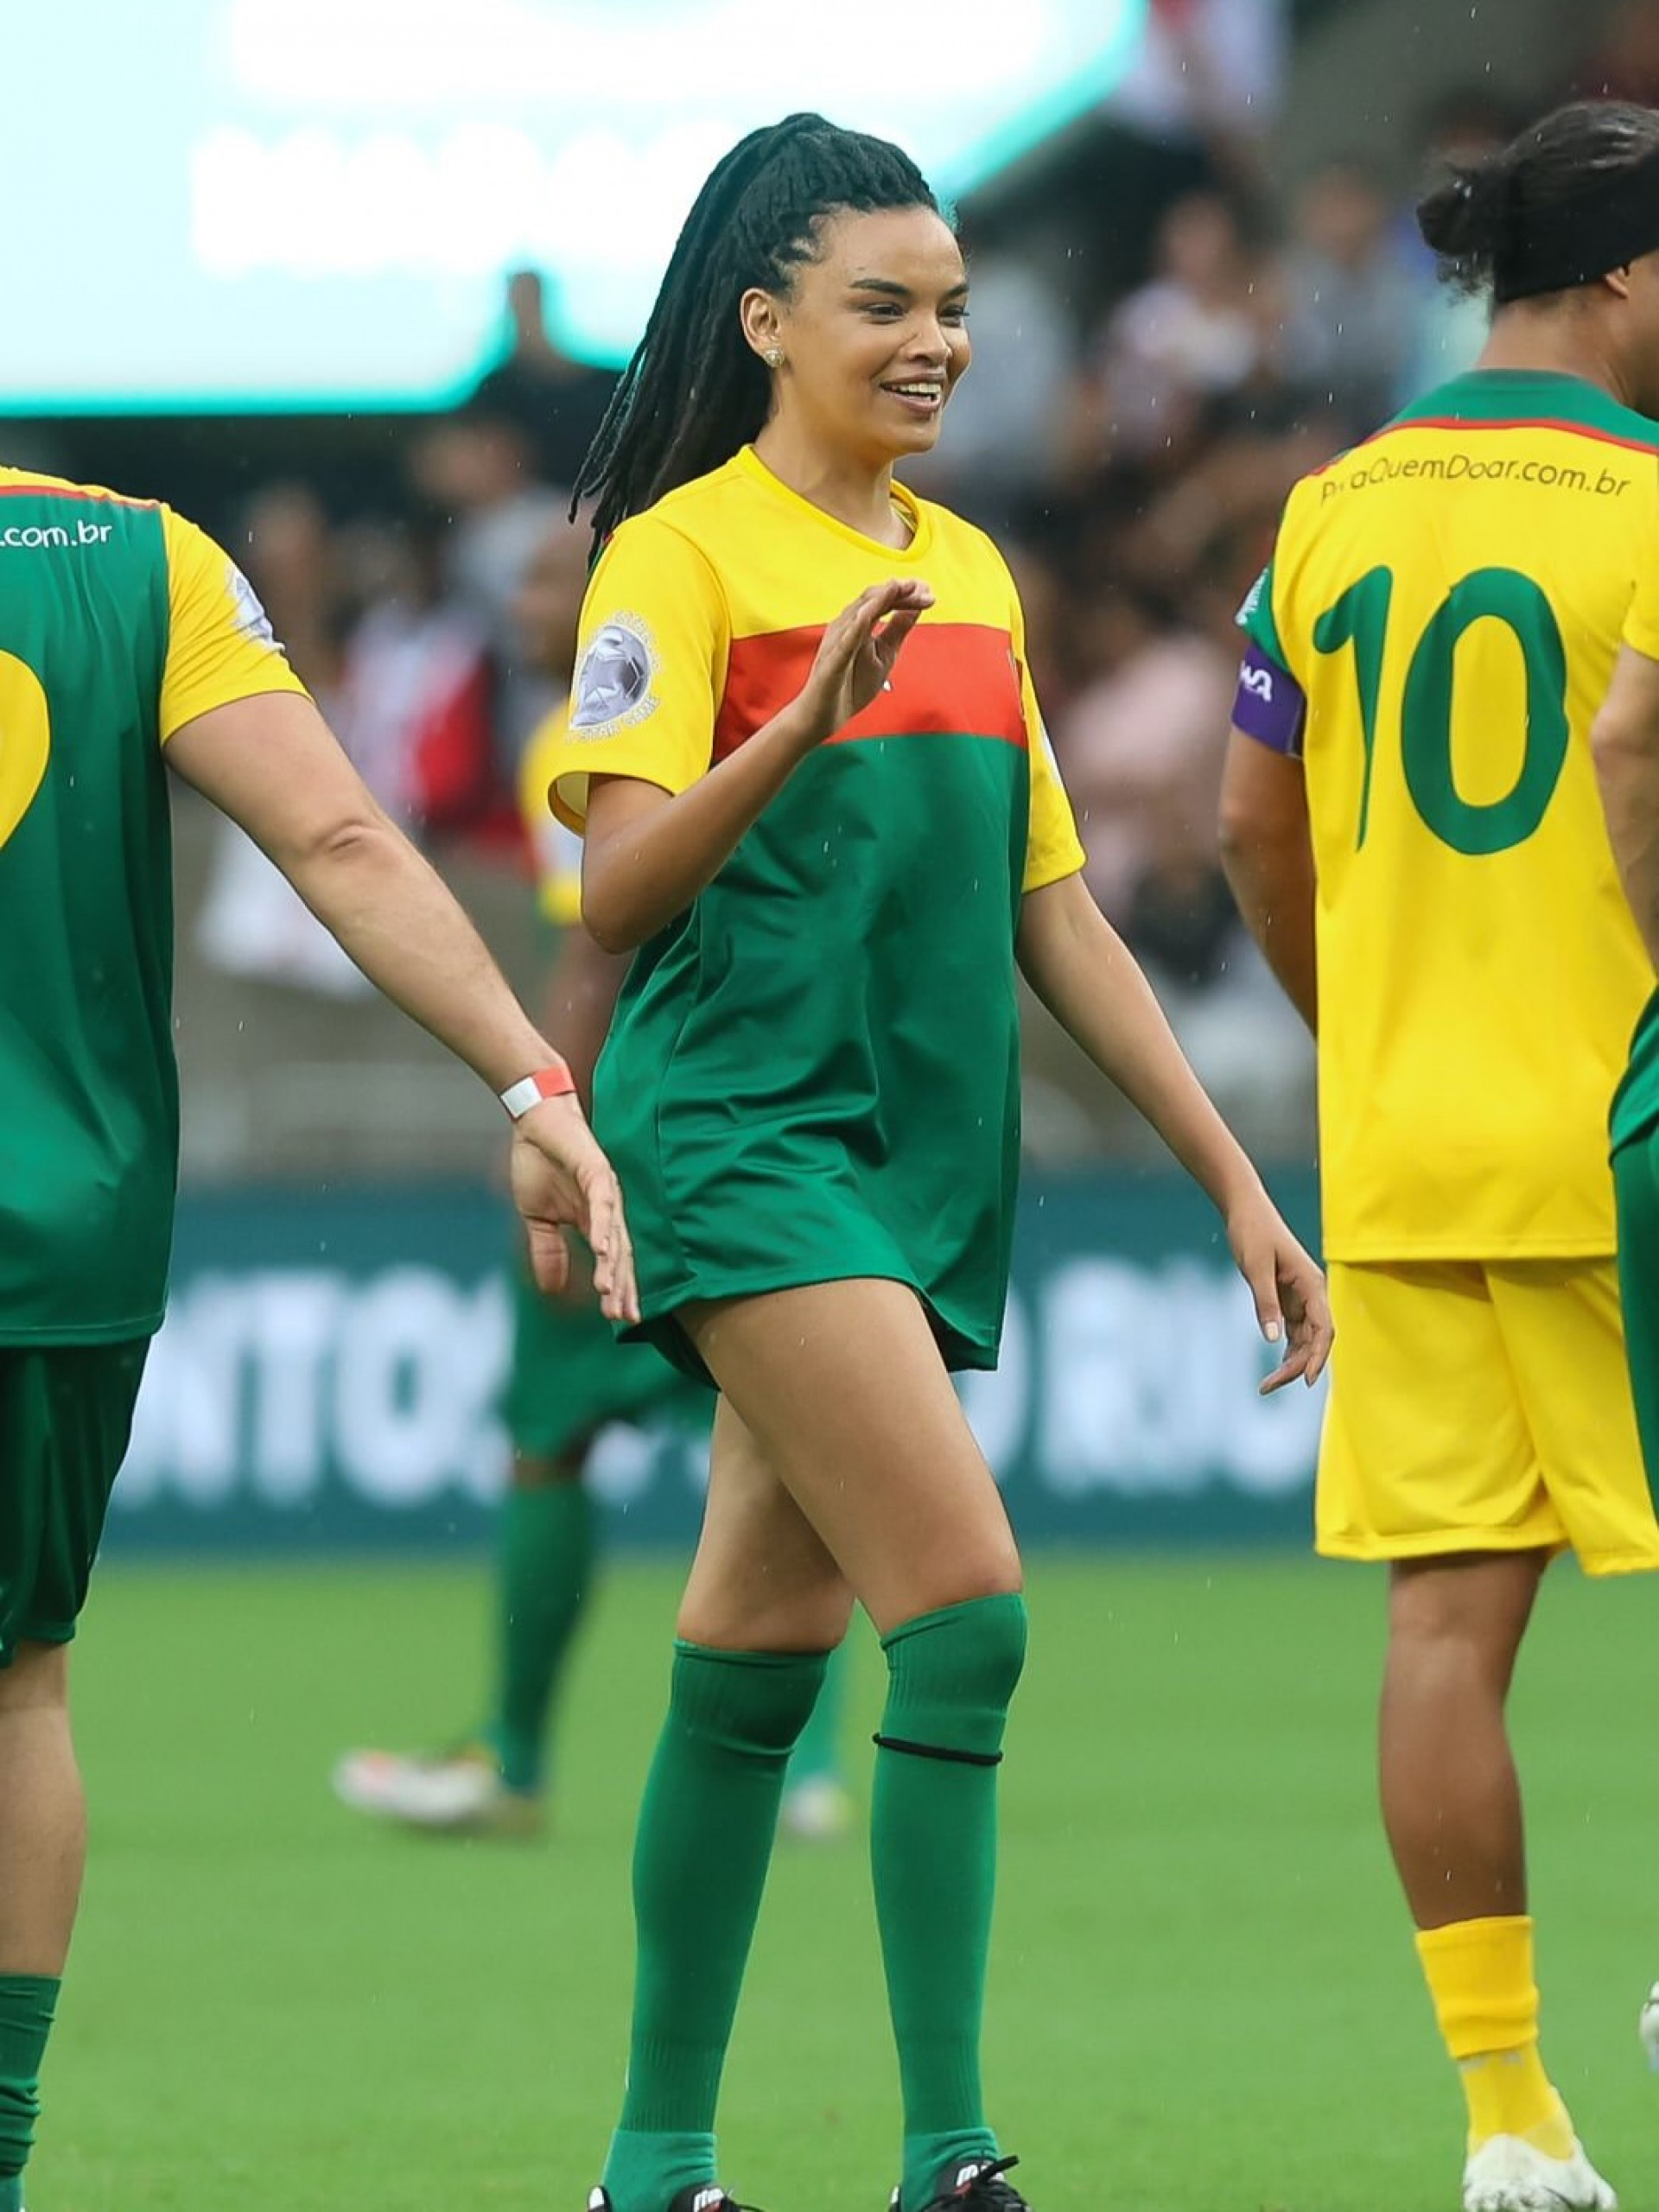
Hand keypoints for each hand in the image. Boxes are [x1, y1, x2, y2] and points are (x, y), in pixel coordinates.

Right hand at [509, 1095, 638, 1324]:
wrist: (534, 1121)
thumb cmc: (539, 1163)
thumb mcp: (538, 1218)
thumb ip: (548, 1250)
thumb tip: (552, 1289)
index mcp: (595, 1221)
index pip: (612, 1262)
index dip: (617, 1289)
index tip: (620, 1320)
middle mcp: (607, 1210)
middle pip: (622, 1255)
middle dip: (623, 1287)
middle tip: (625, 1317)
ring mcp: (605, 1191)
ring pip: (615, 1234)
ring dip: (613, 1264)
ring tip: (610, 1293)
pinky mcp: (597, 1171)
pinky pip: (602, 1203)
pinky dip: (603, 1227)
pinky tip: (602, 1250)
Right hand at [787, 578, 935, 747]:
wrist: (825, 716)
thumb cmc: (852, 685)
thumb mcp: (885, 653)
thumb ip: (898, 629)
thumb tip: (915, 608)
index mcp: (859, 624)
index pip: (884, 601)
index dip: (906, 594)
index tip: (930, 593)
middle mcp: (846, 627)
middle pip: (872, 600)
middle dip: (898, 592)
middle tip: (923, 589)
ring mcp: (837, 643)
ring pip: (856, 614)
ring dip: (879, 600)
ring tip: (898, 587)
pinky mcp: (831, 663)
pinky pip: (843, 643)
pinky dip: (855, 628)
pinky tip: (868, 615)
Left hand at [1224, 1186, 1332, 1395]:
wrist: (1245, 1210)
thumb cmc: (1253, 1232)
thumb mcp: (1255, 1267)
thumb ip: (1265, 1302)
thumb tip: (1271, 1338)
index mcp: (1313, 1284)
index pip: (1324, 1328)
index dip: (1318, 1356)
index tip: (1308, 1380)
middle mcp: (1312, 1294)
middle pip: (1314, 1339)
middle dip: (1298, 1366)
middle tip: (1269, 1386)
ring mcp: (1301, 1298)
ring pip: (1304, 1340)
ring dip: (1291, 1363)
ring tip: (1267, 1385)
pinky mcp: (1288, 1300)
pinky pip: (1293, 1332)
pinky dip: (1287, 1351)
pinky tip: (1276, 1369)